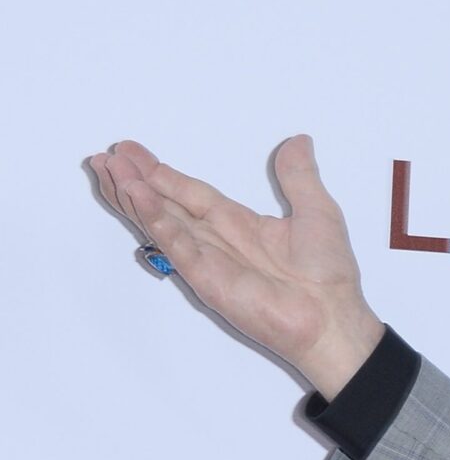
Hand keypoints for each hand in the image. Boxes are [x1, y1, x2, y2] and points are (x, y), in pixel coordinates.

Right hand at [86, 136, 383, 398]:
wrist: (333, 318)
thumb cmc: (328, 274)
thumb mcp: (317, 211)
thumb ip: (299, 177)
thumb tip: (299, 141)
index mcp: (238, 223)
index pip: (189, 191)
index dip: (161, 172)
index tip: (131, 150)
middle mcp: (216, 239)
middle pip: (164, 203)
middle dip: (133, 180)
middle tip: (106, 156)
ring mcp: (208, 259)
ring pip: (160, 220)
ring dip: (133, 195)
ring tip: (109, 170)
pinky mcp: (207, 278)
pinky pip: (176, 244)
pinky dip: (156, 220)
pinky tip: (138, 197)